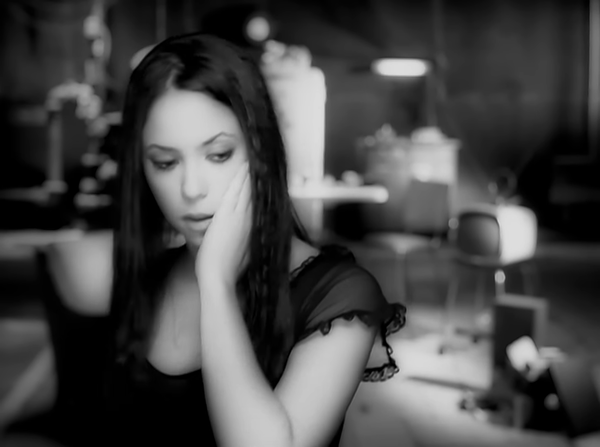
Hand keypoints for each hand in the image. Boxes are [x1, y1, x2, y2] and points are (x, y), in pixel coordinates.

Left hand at [195, 162, 251, 289]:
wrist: (219, 276)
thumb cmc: (227, 271)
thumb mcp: (244, 255)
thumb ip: (245, 243)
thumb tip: (246, 239)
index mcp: (253, 229)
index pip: (259, 204)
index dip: (261, 191)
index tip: (264, 179)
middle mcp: (250, 220)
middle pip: (257, 193)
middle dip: (259, 177)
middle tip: (263, 161)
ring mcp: (240, 216)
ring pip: (248, 189)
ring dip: (251, 173)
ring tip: (254, 158)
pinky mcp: (228, 215)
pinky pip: (236, 191)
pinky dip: (241, 178)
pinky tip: (244, 165)